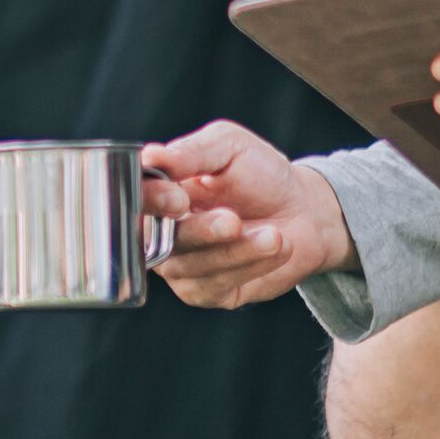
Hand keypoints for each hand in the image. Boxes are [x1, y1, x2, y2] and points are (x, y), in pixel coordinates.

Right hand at [139, 120, 355, 309]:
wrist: (305, 210)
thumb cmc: (261, 174)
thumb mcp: (229, 146)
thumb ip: (191, 152)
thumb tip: (150, 155)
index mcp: (158, 192)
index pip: (134, 200)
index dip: (150, 202)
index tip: (179, 197)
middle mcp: (160, 231)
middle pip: (155, 240)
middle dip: (197, 232)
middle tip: (232, 221)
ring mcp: (181, 265)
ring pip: (188, 266)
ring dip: (234, 250)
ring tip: (273, 234)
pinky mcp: (206, 292)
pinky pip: (214, 285)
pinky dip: (247, 266)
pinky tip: (276, 247)